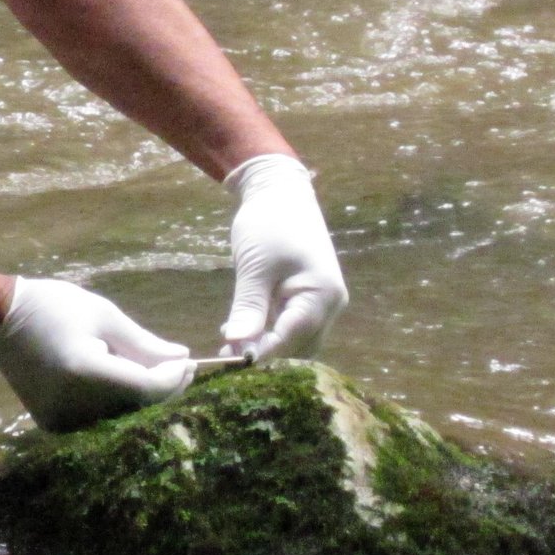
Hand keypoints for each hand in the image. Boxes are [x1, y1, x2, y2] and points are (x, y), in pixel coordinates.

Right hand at [0, 277, 193, 431]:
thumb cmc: (54, 307)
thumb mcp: (104, 315)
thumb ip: (145, 343)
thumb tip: (183, 358)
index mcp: (87, 372)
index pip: (147, 388)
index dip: (174, 378)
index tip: (191, 362)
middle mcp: (75, 405)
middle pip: (137, 407)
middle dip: (163, 388)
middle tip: (181, 366)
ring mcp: (62, 421)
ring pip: (121, 416)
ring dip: (140, 396)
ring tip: (147, 368)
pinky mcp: (54, 426)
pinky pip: (99, 419)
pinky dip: (115, 403)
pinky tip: (116, 380)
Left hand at [220, 154, 347, 360]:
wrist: (279, 191)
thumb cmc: (269, 223)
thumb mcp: (255, 267)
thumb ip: (249, 307)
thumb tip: (238, 345)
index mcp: (322, 296)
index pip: (291, 339)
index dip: (261, 354)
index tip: (228, 363)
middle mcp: (330, 305)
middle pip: (299, 348)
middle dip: (264, 355)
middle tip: (225, 356)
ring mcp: (322, 302)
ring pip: (295, 341)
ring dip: (265, 346)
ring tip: (228, 345)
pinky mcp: (308, 298)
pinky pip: (290, 326)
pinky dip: (268, 332)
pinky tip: (239, 330)